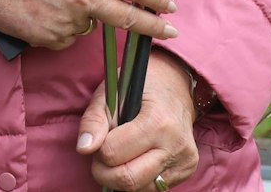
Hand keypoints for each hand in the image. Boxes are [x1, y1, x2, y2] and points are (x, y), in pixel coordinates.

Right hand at [0, 0, 175, 49]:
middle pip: (127, 18)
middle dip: (152, 26)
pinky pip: (69, 36)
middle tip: (168, 30)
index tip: (169, 5)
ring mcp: (66, 22)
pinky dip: (64, 26)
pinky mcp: (50, 39)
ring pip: (92, 25)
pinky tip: (46, 8)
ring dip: (87, 15)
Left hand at [75, 50, 201, 189]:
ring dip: (121, 177)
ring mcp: (184, 161)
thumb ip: (94, 120)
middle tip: (103, 156)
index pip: (113, 153)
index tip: (99, 140)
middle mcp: (175, 145)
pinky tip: (137, 160)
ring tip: (121, 155)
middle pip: (128, 179)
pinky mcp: (187, 171)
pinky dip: (138, 179)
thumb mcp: (111, 93)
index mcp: (157, 122)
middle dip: (105, 172)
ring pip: (140, 189)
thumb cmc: (140, 89)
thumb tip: (83, 148)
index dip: (98, 150)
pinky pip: (153, 189)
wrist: (177, 88)